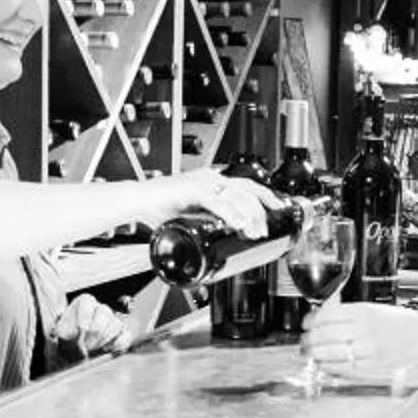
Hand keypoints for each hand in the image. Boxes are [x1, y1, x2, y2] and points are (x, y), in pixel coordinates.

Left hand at [52, 293, 129, 357]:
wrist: (77, 349)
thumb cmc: (68, 338)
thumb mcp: (62, 334)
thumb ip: (68, 332)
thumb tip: (79, 332)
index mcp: (84, 303)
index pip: (87, 302)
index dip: (84, 317)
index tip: (80, 331)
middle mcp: (100, 308)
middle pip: (103, 313)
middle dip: (94, 332)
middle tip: (85, 346)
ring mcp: (113, 320)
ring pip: (115, 324)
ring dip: (104, 340)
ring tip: (93, 349)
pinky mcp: (122, 333)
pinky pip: (125, 336)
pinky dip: (116, 345)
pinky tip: (106, 350)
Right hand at [155, 169, 277, 235]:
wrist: (137, 201)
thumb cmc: (160, 208)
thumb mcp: (193, 217)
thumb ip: (208, 224)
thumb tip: (224, 240)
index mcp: (214, 182)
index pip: (248, 185)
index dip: (266, 196)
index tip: (280, 209)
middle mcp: (211, 177)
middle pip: (247, 191)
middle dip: (260, 212)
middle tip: (262, 231)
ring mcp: (202, 181)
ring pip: (236, 195)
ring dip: (248, 215)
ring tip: (253, 231)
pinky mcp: (191, 188)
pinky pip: (217, 200)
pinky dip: (230, 213)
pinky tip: (237, 223)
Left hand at [303, 301, 417, 378]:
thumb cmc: (398, 322)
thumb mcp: (373, 309)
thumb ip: (348, 313)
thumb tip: (320, 317)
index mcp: (363, 311)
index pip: (326, 315)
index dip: (310, 321)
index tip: (305, 325)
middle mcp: (364, 328)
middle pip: (324, 334)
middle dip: (308, 340)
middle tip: (303, 343)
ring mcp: (369, 348)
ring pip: (331, 352)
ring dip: (315, 355)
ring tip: (310, 355)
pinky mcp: (373, 365)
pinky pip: (344, 368)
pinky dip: (329, 367)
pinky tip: (324, 365)